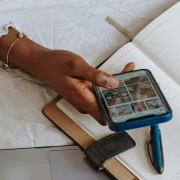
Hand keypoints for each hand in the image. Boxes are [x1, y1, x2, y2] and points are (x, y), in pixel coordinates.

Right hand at [0, 29, 134, 124]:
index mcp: (83, 99)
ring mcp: (86, 99)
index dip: (120, 113)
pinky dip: (113, 84)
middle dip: (125, 96)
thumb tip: (113, 84)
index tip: (132, 103)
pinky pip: (103, 92)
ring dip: (121, 89)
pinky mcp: (86, 93)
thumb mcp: (76, 66)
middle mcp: (85, 103)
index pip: (106, 116)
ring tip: (133, 73)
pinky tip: (122, 72)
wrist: (41, 63)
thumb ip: (95, 76)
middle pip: (110, 108)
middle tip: (137, 82)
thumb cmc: (55, 64)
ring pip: (108, 99)